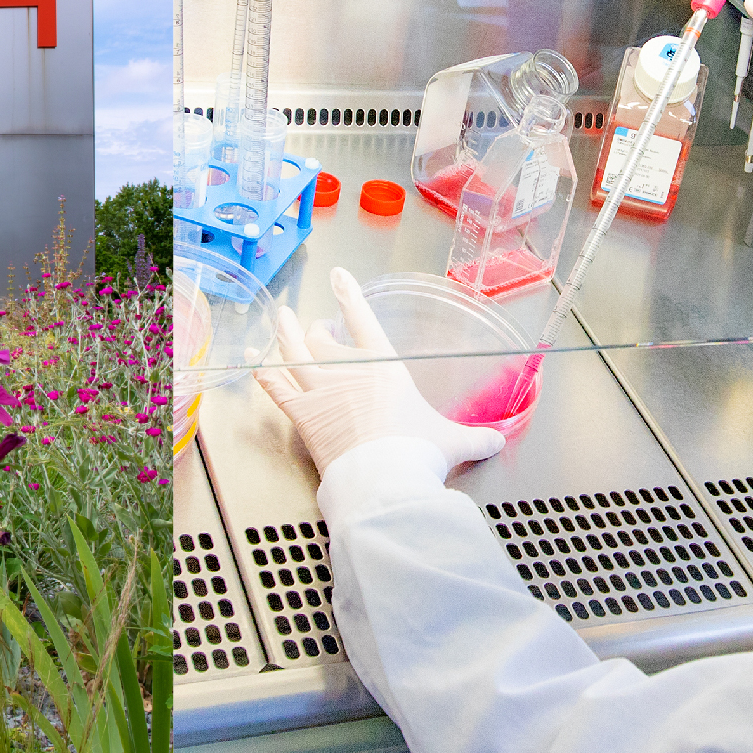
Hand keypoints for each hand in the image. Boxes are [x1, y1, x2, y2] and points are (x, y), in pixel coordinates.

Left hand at [254, 268, 505, 476]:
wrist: (385, 477)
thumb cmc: (417, 453)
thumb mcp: (452, 441)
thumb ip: (474, 438)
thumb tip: (497, 442)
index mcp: (383, 368)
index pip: (364, 320)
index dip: (350, 295)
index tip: (339, 275)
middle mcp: (348, 372)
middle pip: (321, 338)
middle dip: (316, 328)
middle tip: (316, 325)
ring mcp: (320, 390)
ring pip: (292, 353)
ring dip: (284, 334)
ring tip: (280, 319)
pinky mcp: (301, 414)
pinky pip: (275, 386)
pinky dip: (263, 370)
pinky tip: (255, 360)